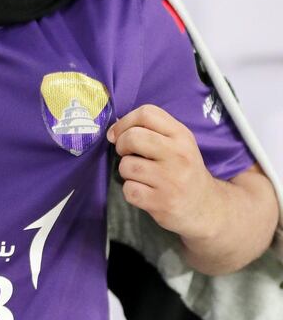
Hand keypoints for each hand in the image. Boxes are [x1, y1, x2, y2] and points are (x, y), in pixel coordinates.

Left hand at [107, 103, 217, 239]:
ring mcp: (170, 180)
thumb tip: (114, 129)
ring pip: (127, 166)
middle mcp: (178, 155)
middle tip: (126, 154)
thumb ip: (152, 132)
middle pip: (133, 137)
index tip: (117, 134)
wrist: (205, 206)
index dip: (124, 122)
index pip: (147, 113)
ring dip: (126, 171)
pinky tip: (143, 191)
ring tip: (140, 175)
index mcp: (182, 135)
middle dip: (121, 145)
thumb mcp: (179, 144)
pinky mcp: (162, 202)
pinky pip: (129, 190)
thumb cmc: (184, 170)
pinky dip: (130, 191)